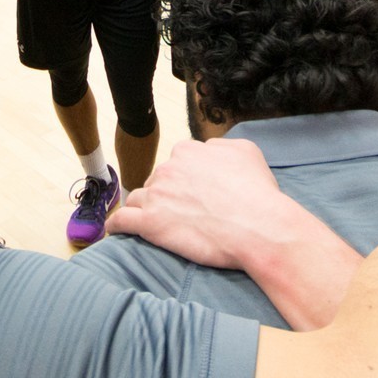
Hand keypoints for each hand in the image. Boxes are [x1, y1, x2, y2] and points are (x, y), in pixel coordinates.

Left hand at [106, 138, 293, 268]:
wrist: (259, 226)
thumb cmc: (257, 193)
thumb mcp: (246, 151)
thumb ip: (221, 146)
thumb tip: (210, 150)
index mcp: (188, 151)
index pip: (177, 162)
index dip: (184, 179)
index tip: (192, 193)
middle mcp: (168, 168)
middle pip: (157, 181)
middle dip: (166, 195)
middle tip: (184, 213)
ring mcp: (157, 196)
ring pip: (138, 199)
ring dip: (143, 209)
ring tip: (153, 223)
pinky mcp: (150, 223)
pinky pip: (121, 221)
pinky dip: (117, 225)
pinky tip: (117, 230)